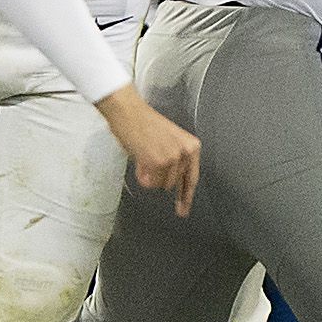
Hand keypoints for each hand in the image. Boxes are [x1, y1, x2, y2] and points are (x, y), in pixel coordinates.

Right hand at [99, 89, 201, 216]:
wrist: (129, 112)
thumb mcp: (170, 141)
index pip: (191, 178)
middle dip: (160, 179)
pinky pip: (148, 182)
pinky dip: (141, 175)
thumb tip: (175, 185)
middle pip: (172, 184)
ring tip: (143, 156)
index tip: (183, 209)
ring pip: (160, 184)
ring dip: (150, 176)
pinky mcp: (156, 162)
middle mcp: (185, 152)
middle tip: (148, 166)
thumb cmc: (145, 123)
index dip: (186, 196)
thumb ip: (176, 161)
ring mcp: (172, 158)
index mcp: (191, 146)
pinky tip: (139, 160)